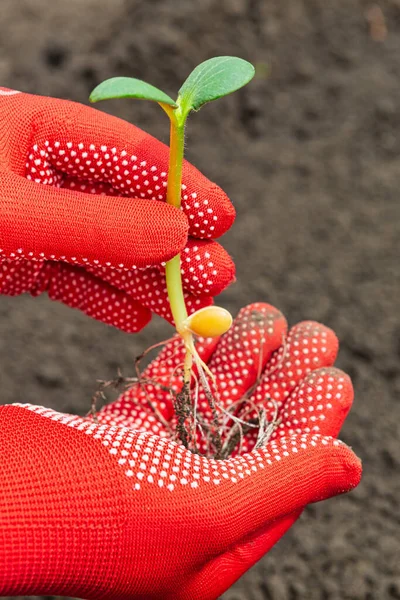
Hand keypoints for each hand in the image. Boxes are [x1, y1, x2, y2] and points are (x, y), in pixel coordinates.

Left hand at [0, 87, 234, 330]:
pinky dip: (104, 300)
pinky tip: (135, 316)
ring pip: (107, 251)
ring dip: (150, 281)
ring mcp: (36, 220)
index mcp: (40, 132)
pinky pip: (74, 281)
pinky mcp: (23, 261)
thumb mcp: (14, 214)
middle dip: (174, 244)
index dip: (180, 186)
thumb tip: (176, 233)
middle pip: (126, 207)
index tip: (220, 218)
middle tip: (217, 273)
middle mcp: (44, 175)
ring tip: (192, 307)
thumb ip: (95, 225)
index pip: (127, 154)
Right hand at [0, 303, 360, 599]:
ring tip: (269, 318)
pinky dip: (192, 359)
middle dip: (282, 380)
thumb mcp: (202, 509)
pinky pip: (168, 391)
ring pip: (210, 405)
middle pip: (250, 433)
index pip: (282, 476)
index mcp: (214, 542)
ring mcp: (150, 467)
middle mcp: (186, 507)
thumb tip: (346, 463)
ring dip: (241, 360)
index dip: (311, 423)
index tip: (330, 374)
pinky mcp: (118, 434)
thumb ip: (279, 482)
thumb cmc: (91, 517)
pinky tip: (214, 330)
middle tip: (311, 333)